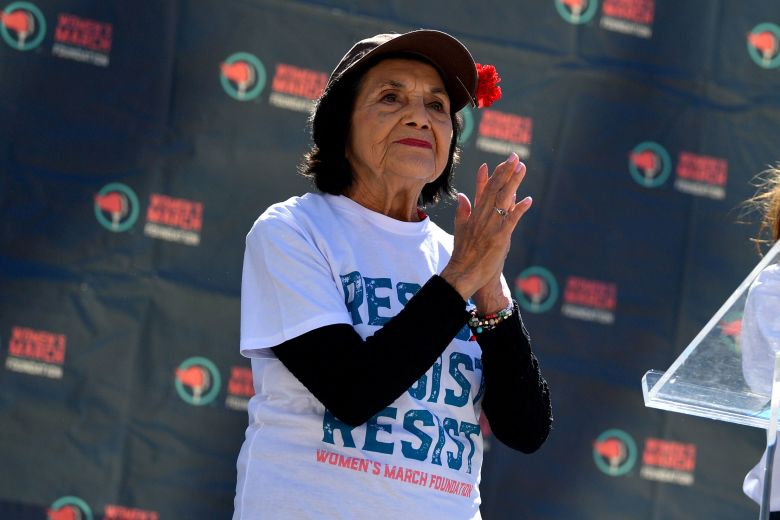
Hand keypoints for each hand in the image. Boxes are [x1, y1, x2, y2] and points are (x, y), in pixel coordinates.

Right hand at [440, 153, 531, 310]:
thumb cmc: (463, 254)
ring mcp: (490, 226)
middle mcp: (482, 216)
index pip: (483, 189)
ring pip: (503, 200)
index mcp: (474, 214)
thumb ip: (462, 211)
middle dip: (505, 172)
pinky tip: (528, 200)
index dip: (491, 174)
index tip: (497, 162)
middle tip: (514, 156)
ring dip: (513, 183)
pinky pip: (511, 220)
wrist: (462, 273)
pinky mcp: (499, 238)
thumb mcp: (460, 229)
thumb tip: (462, 195)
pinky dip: (519, 209)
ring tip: (522, 168)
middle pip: (495, 189)